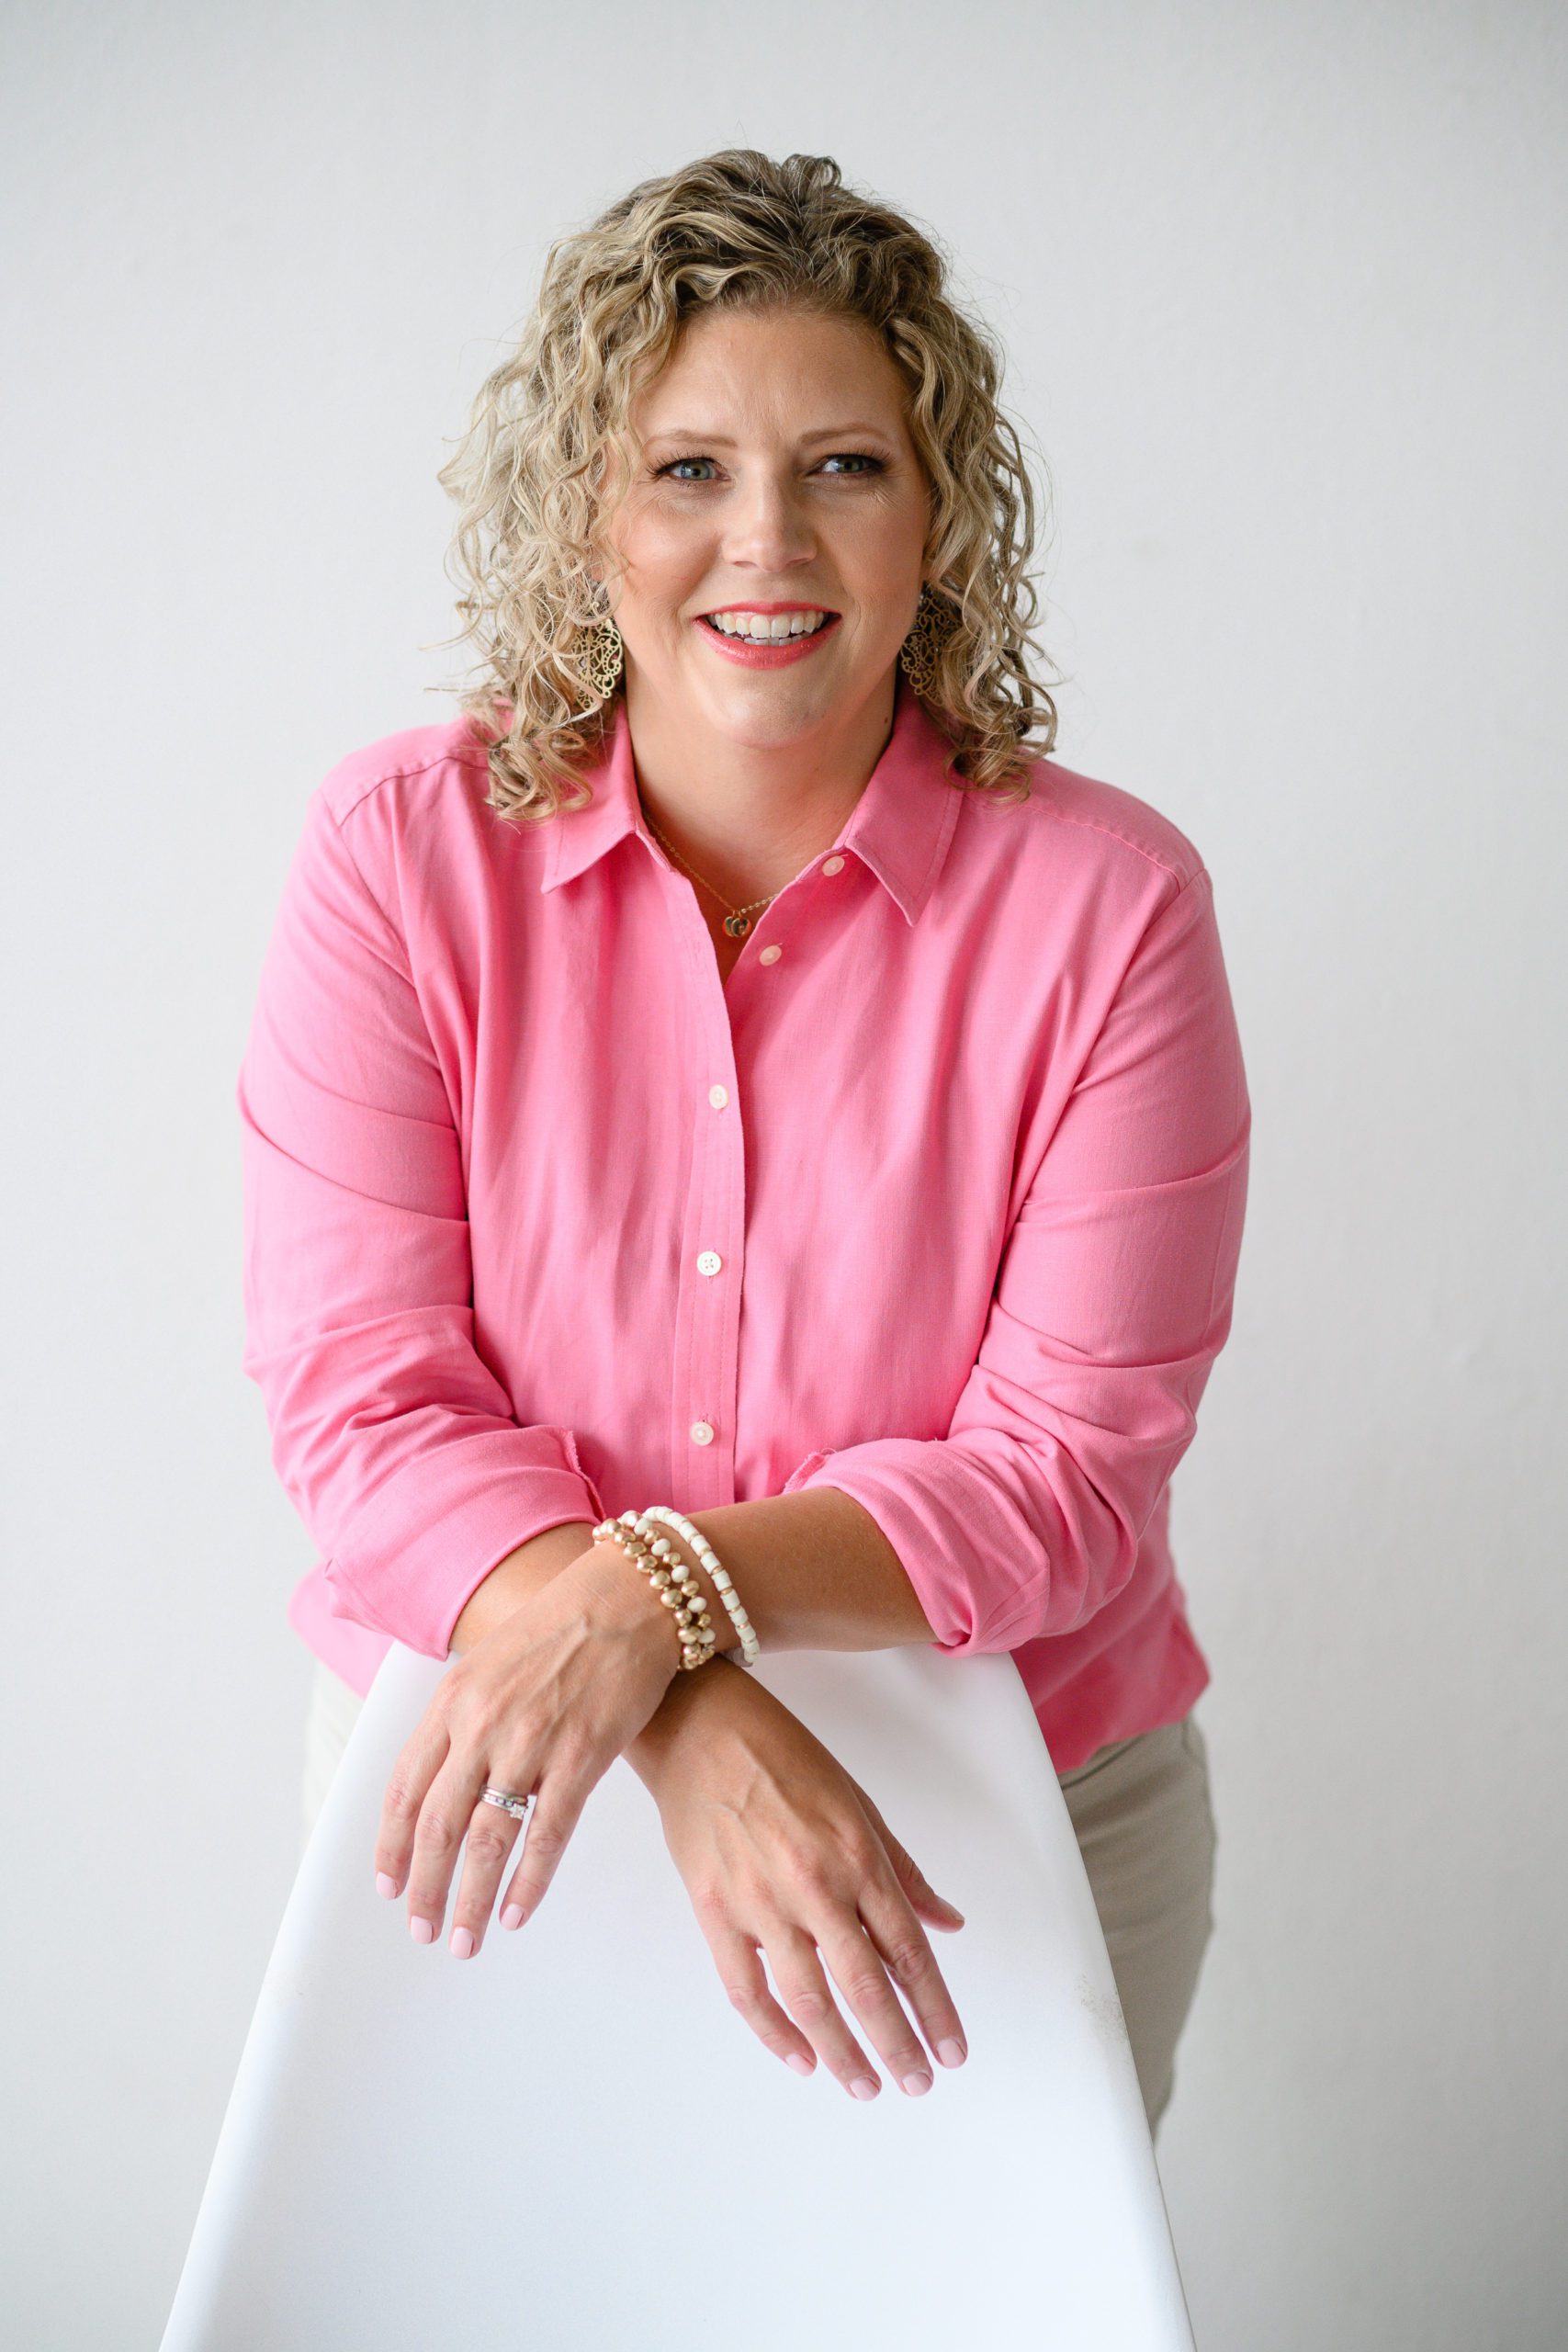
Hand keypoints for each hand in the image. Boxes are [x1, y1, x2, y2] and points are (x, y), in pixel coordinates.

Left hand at [374, 1543, 679, 1953]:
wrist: (628, 1599)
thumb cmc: (562, 1627)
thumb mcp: (489, 1662)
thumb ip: (462, 1717)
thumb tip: (443, 1778)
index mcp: (451, 1701)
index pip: (405, 1789)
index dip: (393, 1846)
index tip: (389, 1886)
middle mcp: (481, 1725)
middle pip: (437, 1826)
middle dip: (424, 1888)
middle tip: (422, 1931)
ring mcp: (530, 1743)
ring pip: (486, 1841)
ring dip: (470, 1899)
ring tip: (465, 1940)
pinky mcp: (580, 1757)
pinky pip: (546, 1835)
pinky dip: (528, 1882)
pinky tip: (517, 1912)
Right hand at [640, 1662, 969, 2098]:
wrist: (700, 1727)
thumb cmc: (782, 1755)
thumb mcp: (857, 1802)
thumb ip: (902, 1870)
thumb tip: (945, 1923)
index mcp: (857, 1855)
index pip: (907, 1950)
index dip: (933, 2007)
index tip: (950, 2050)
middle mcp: (816, 1885)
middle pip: (866, 1986)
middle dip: (897, 2043)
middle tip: (916, 2083)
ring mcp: (761, 1902)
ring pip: (809, 1999)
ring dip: (842, 2052)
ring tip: (865, 2085)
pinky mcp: (715, 1910)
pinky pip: (746, 1987)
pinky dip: (774, 2031)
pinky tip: (799, 2058)